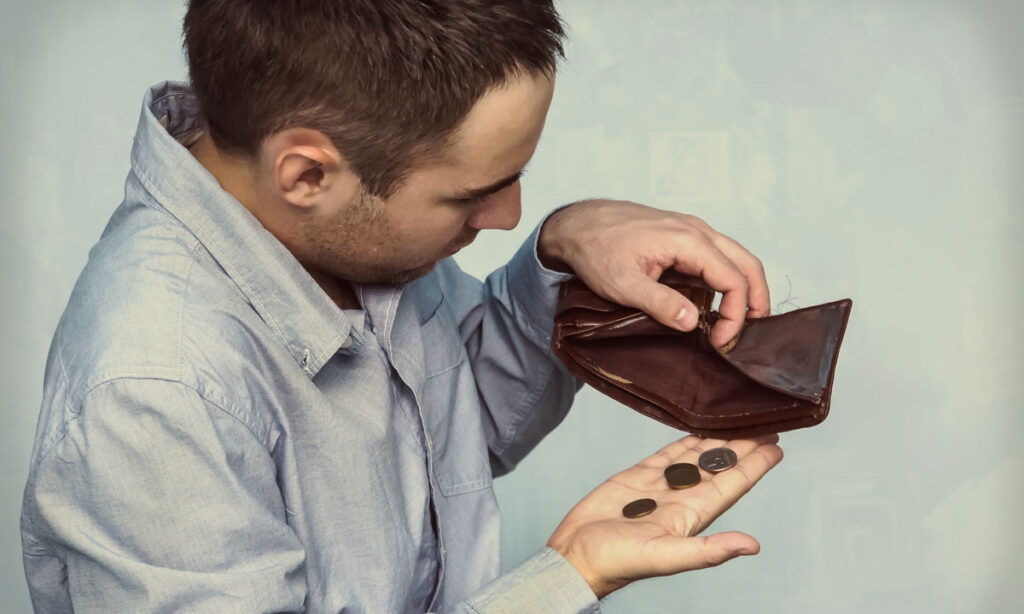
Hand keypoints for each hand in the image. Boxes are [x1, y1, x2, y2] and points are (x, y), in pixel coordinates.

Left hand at [538, 200, 769, 347]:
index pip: (733, 279)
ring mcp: (692, 229)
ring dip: (744, 287)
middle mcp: (697, 230)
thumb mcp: (623, 284)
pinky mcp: (684, 234)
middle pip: (747, 263)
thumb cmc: (597, 250)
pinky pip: (718, 254)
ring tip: (740, 319)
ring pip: (736, 257)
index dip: (735, 314)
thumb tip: (693, 323)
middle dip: (756, 299)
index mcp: (688, 240)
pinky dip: (728, 277)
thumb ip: (659, 303)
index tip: (718, 340)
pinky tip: (719, 300)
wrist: (579, 224)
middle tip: (752, 331)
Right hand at [545, 434, 783, 598]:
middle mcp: (683, 497)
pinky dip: (684, 441)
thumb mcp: (666, 557)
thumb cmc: (618, 562)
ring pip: (697, 456)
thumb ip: (708, 551)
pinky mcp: (638, 477)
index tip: (776, 444)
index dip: (756, 465)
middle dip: (743, 445)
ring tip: (738, 419)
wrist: (577, 556)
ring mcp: (661, 486)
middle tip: (765, 421)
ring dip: (717, 440)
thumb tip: (752, 546)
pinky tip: (696, 429)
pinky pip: (667, 454)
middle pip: (721, 465)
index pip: (734, 483)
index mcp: (694, 515)